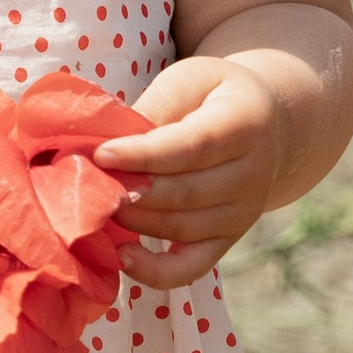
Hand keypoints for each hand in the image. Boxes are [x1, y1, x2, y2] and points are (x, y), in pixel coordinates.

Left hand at [92, 55, 283, 288]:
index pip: (191, 147)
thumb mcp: (190, 81)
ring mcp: (242, 214)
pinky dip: (155, 271)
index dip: (144, 155)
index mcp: (245, 125)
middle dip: (130, 190)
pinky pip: (191, 267)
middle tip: (87, 181)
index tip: (101, 155)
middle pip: (184, 192)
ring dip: (133, 219)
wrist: (265, 126)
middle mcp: (252, 175)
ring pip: (181, 227)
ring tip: (97, 204)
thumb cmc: (213, 96)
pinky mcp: (227, 241)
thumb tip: (111, 143)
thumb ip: (156, 107)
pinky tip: (123, 255)